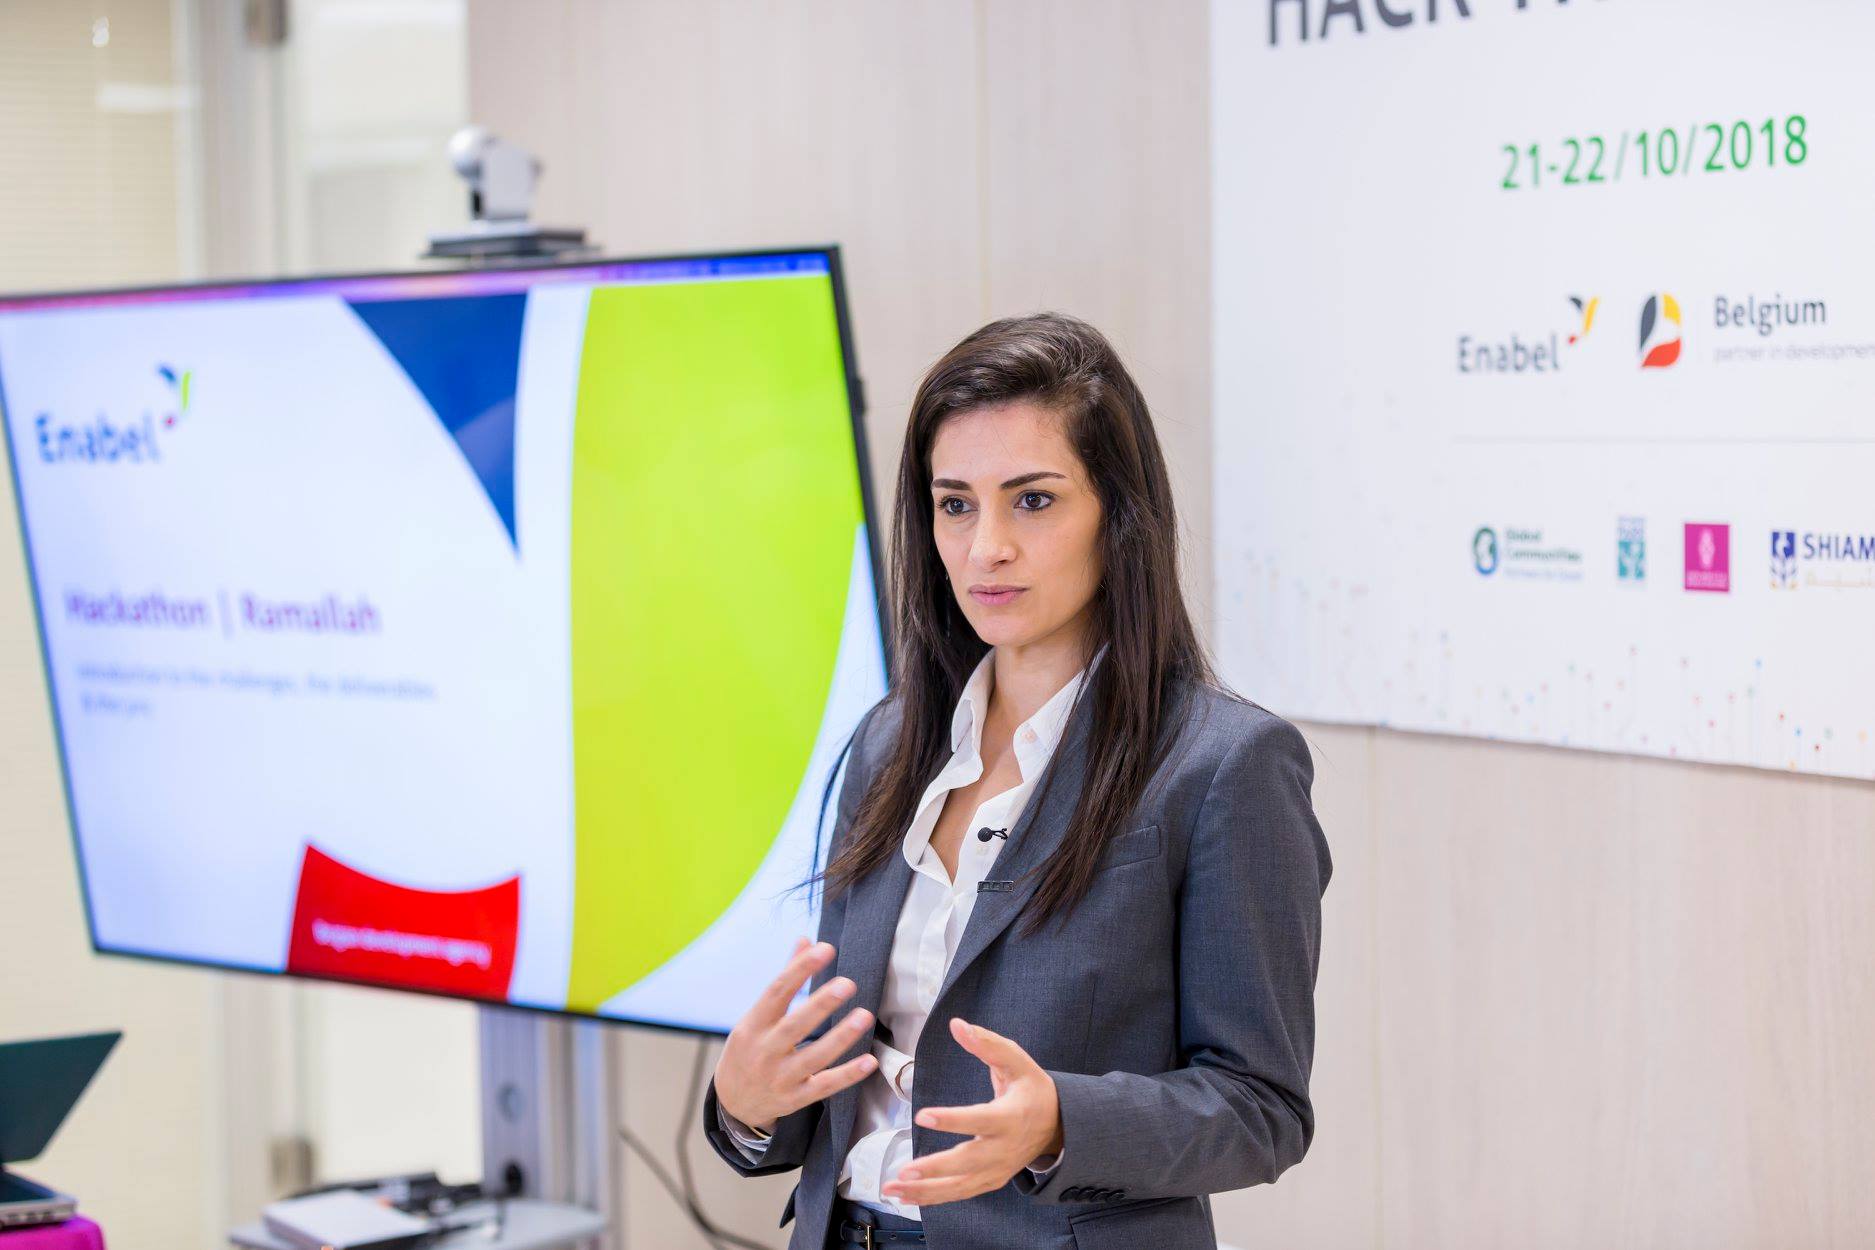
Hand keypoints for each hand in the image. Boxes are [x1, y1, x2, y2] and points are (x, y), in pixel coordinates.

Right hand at [714, 936, 877, 1132]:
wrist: (733, 1102)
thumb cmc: (750, 1048)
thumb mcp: (757, 1016)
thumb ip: (786, 979)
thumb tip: (806, 939)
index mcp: (753, 1024)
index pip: (777, 992)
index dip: (800, 970)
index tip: (825, 949)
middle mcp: (764, 1051)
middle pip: (794, 1026)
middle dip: (820, 1004)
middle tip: (848, 984)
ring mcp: (779, 1077)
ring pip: (813, 1058)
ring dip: (840, 1038)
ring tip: (864, 1016)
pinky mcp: (795, 1099)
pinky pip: (825, 1086)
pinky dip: (848, 1075)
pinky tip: (870, 1061)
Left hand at [880, 1017, 1062, 1206]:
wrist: (1058, 1125)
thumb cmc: (1032, 1089)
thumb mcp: (1017, 1061)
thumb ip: (987, 1044)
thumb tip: (957, 1025)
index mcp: (1010, 1117)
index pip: (979, 1119)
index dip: (952, 1119)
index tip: (923, 1115)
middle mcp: (1003, 1149)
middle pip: (967, 1162)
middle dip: (935, 1169)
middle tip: (904, 1171)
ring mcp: (997, 1170)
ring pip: (959, 1186)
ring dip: (925, 1191)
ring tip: (894, 1188)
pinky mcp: (990, 1181)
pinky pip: (960, 1193)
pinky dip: (932, 1198)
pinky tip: (906, 1196)